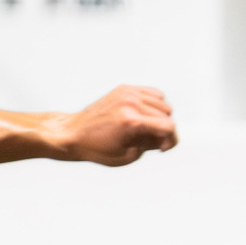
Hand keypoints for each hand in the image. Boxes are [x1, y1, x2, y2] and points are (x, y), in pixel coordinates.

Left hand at [49, 85, 177, 166]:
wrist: (73, 133)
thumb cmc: (96, 148)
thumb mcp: (127, 155)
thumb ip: (151, 145)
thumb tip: (166, 137)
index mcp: (131, 121)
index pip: (168, 126)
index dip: (171, 140)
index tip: (163, 148)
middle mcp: (130, 103)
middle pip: (167, 113)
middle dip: (165, 129)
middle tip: (153, 141)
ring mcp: (127, 93)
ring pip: (161, 101)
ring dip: (160, 116)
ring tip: (148, 128)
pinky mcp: (123, 89)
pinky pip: (150, 93)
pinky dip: (153, 104)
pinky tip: (144, 115)